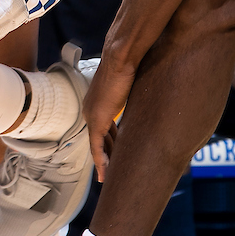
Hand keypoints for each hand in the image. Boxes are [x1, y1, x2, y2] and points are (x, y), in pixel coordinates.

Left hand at [83, 47, 136, 181]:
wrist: (119, 59)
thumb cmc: (126, 67)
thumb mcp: (128, 87)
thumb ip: (130, 97)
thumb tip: (145, 98)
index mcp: (96, 103)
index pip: (102, 129)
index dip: (109, 142)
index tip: (116, 152)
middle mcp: (89, 111)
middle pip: (99, 139)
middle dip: (107, 154)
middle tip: (112, 169)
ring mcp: (90, 116)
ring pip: (97, 145)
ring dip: (105, 161)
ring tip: (109, 175)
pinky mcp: (95, 122)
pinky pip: (96, 147)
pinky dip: (100, 161)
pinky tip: (105, 172)